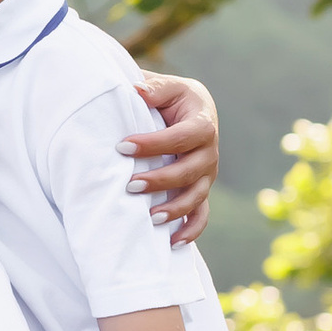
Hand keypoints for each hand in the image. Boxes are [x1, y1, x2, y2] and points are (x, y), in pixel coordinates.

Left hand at [126, 70, 218, 246]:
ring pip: (195, 197)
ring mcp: (207, 175)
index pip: (179, 138)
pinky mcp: (201, 189)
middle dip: (159, 180)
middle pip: (187, 171)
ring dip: (174, 209)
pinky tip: (173, 243)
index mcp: (203, 124)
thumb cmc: (175, 99)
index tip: (122, 147)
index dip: (152, 144)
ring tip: (150, 217)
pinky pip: (201, 215)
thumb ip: (154, 89)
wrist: (193, 110)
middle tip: (130, 185)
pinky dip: (191, 230)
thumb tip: (136, 90)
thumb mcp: (169, 87)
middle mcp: (209, 153)